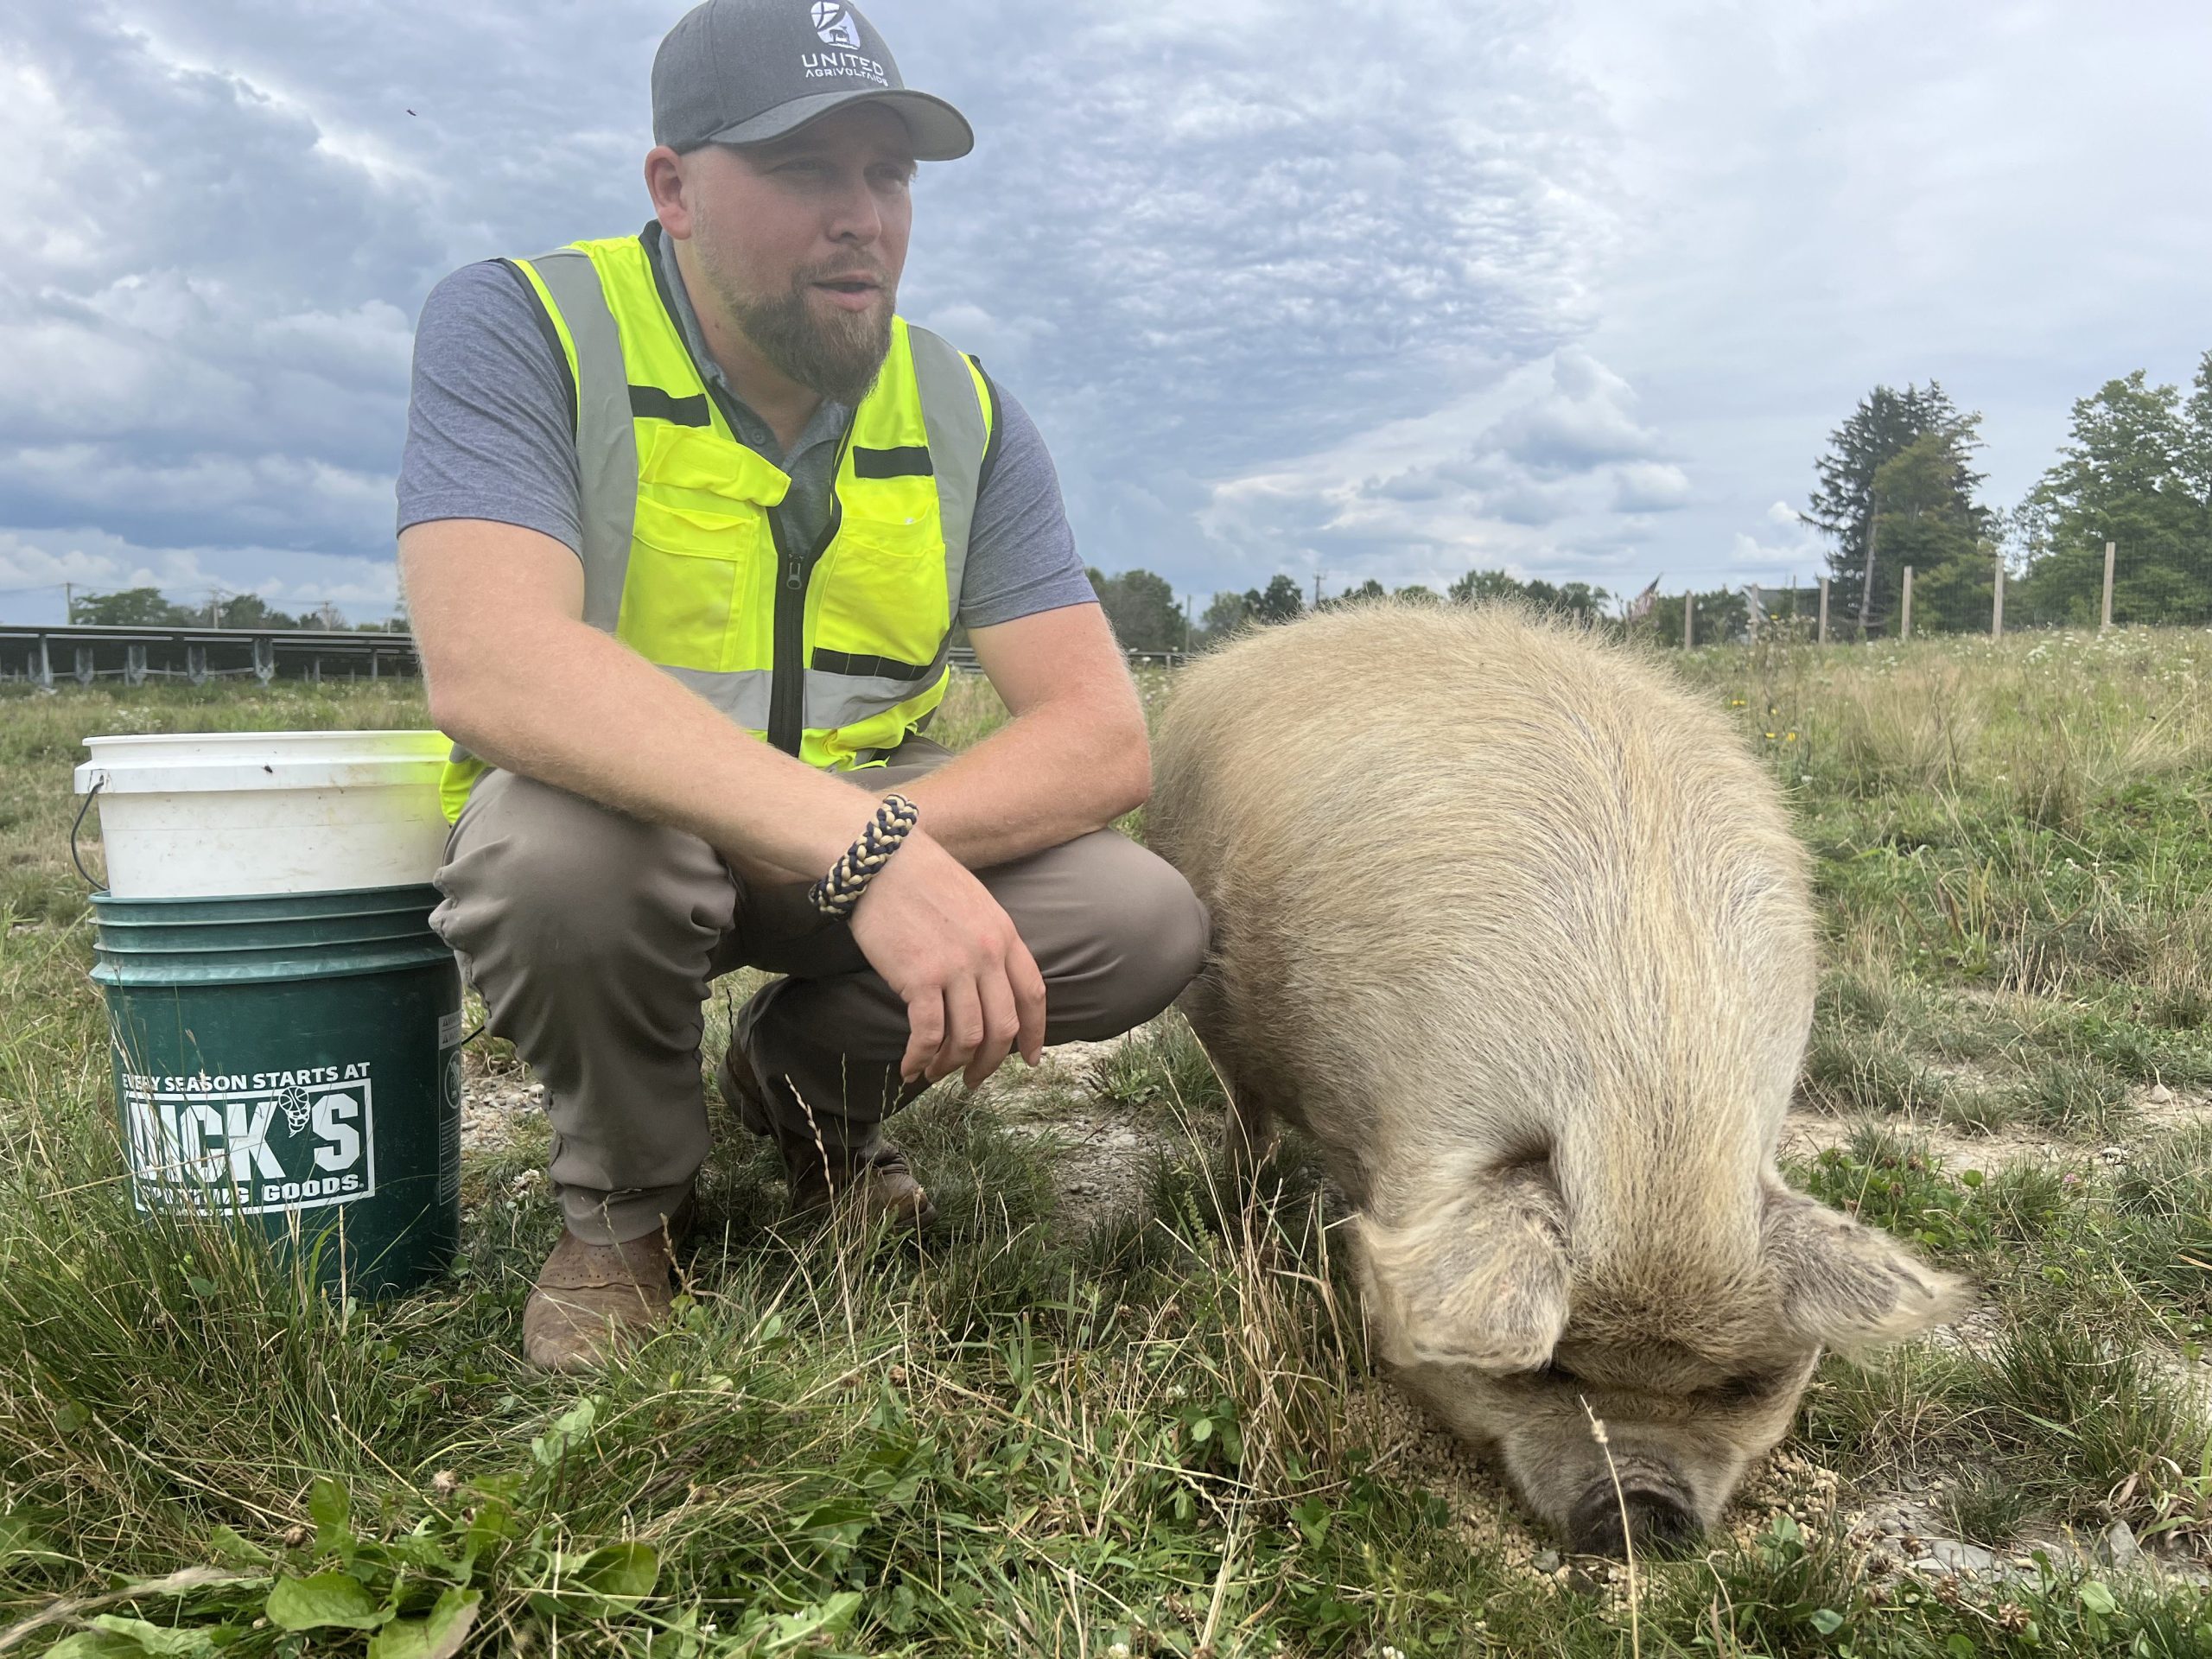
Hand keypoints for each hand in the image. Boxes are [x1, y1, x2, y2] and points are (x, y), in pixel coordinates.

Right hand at [847, 828, 1046, 1087]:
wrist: (882, 858)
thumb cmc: (920, 877)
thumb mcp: (974, 903)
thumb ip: (988, 941)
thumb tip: (987, 983)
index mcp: (1005, 935)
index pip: (1033, 995)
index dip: (1035, 1033)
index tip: (1030, 1059)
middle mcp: (988, 955)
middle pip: (1003, 1027)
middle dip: (990, 1062)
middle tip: (974, 1080)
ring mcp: (956, 967)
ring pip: (967, 1038)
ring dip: (951, 1065)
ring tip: (934, 1073)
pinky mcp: (920, 977)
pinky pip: (928, 1034)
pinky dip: (920, 1059)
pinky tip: (909, 1068)